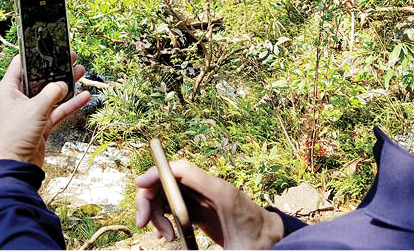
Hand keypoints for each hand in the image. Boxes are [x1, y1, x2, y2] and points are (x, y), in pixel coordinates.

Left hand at [0, 53, 89, 167]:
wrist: (15, 167)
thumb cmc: (16, 136)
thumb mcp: (35, 109)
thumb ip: (52, 93)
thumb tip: (63, 85)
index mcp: (9, 90)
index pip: (20, 65)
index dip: (35, 54)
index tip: (50, 46)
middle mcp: (18, 99)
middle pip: (39, 78)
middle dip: (56, 69)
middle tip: (71, 57)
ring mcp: (30, 112)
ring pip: (51, 94)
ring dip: (66, 85)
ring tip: (81, 71)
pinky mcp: (40, 125)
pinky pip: (57, 110)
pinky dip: (70, 104)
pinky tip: (84, 96)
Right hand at [135, 160, 282, 249]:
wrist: (273, 243)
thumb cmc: (258, 247)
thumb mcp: (236, 250)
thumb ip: (209, 247)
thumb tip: (183, 242)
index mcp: (221, 193)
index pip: (183, 170)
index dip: (158, 173)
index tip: (140, 184)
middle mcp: (210, 190)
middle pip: (168, 181)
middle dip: (149, 199)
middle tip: (143, 224)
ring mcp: (204, 198)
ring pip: (167, 194)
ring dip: (156, 213)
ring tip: (163, 237)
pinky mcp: (200, 208)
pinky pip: (173, 206)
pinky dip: (164, 217)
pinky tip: (166, 235)